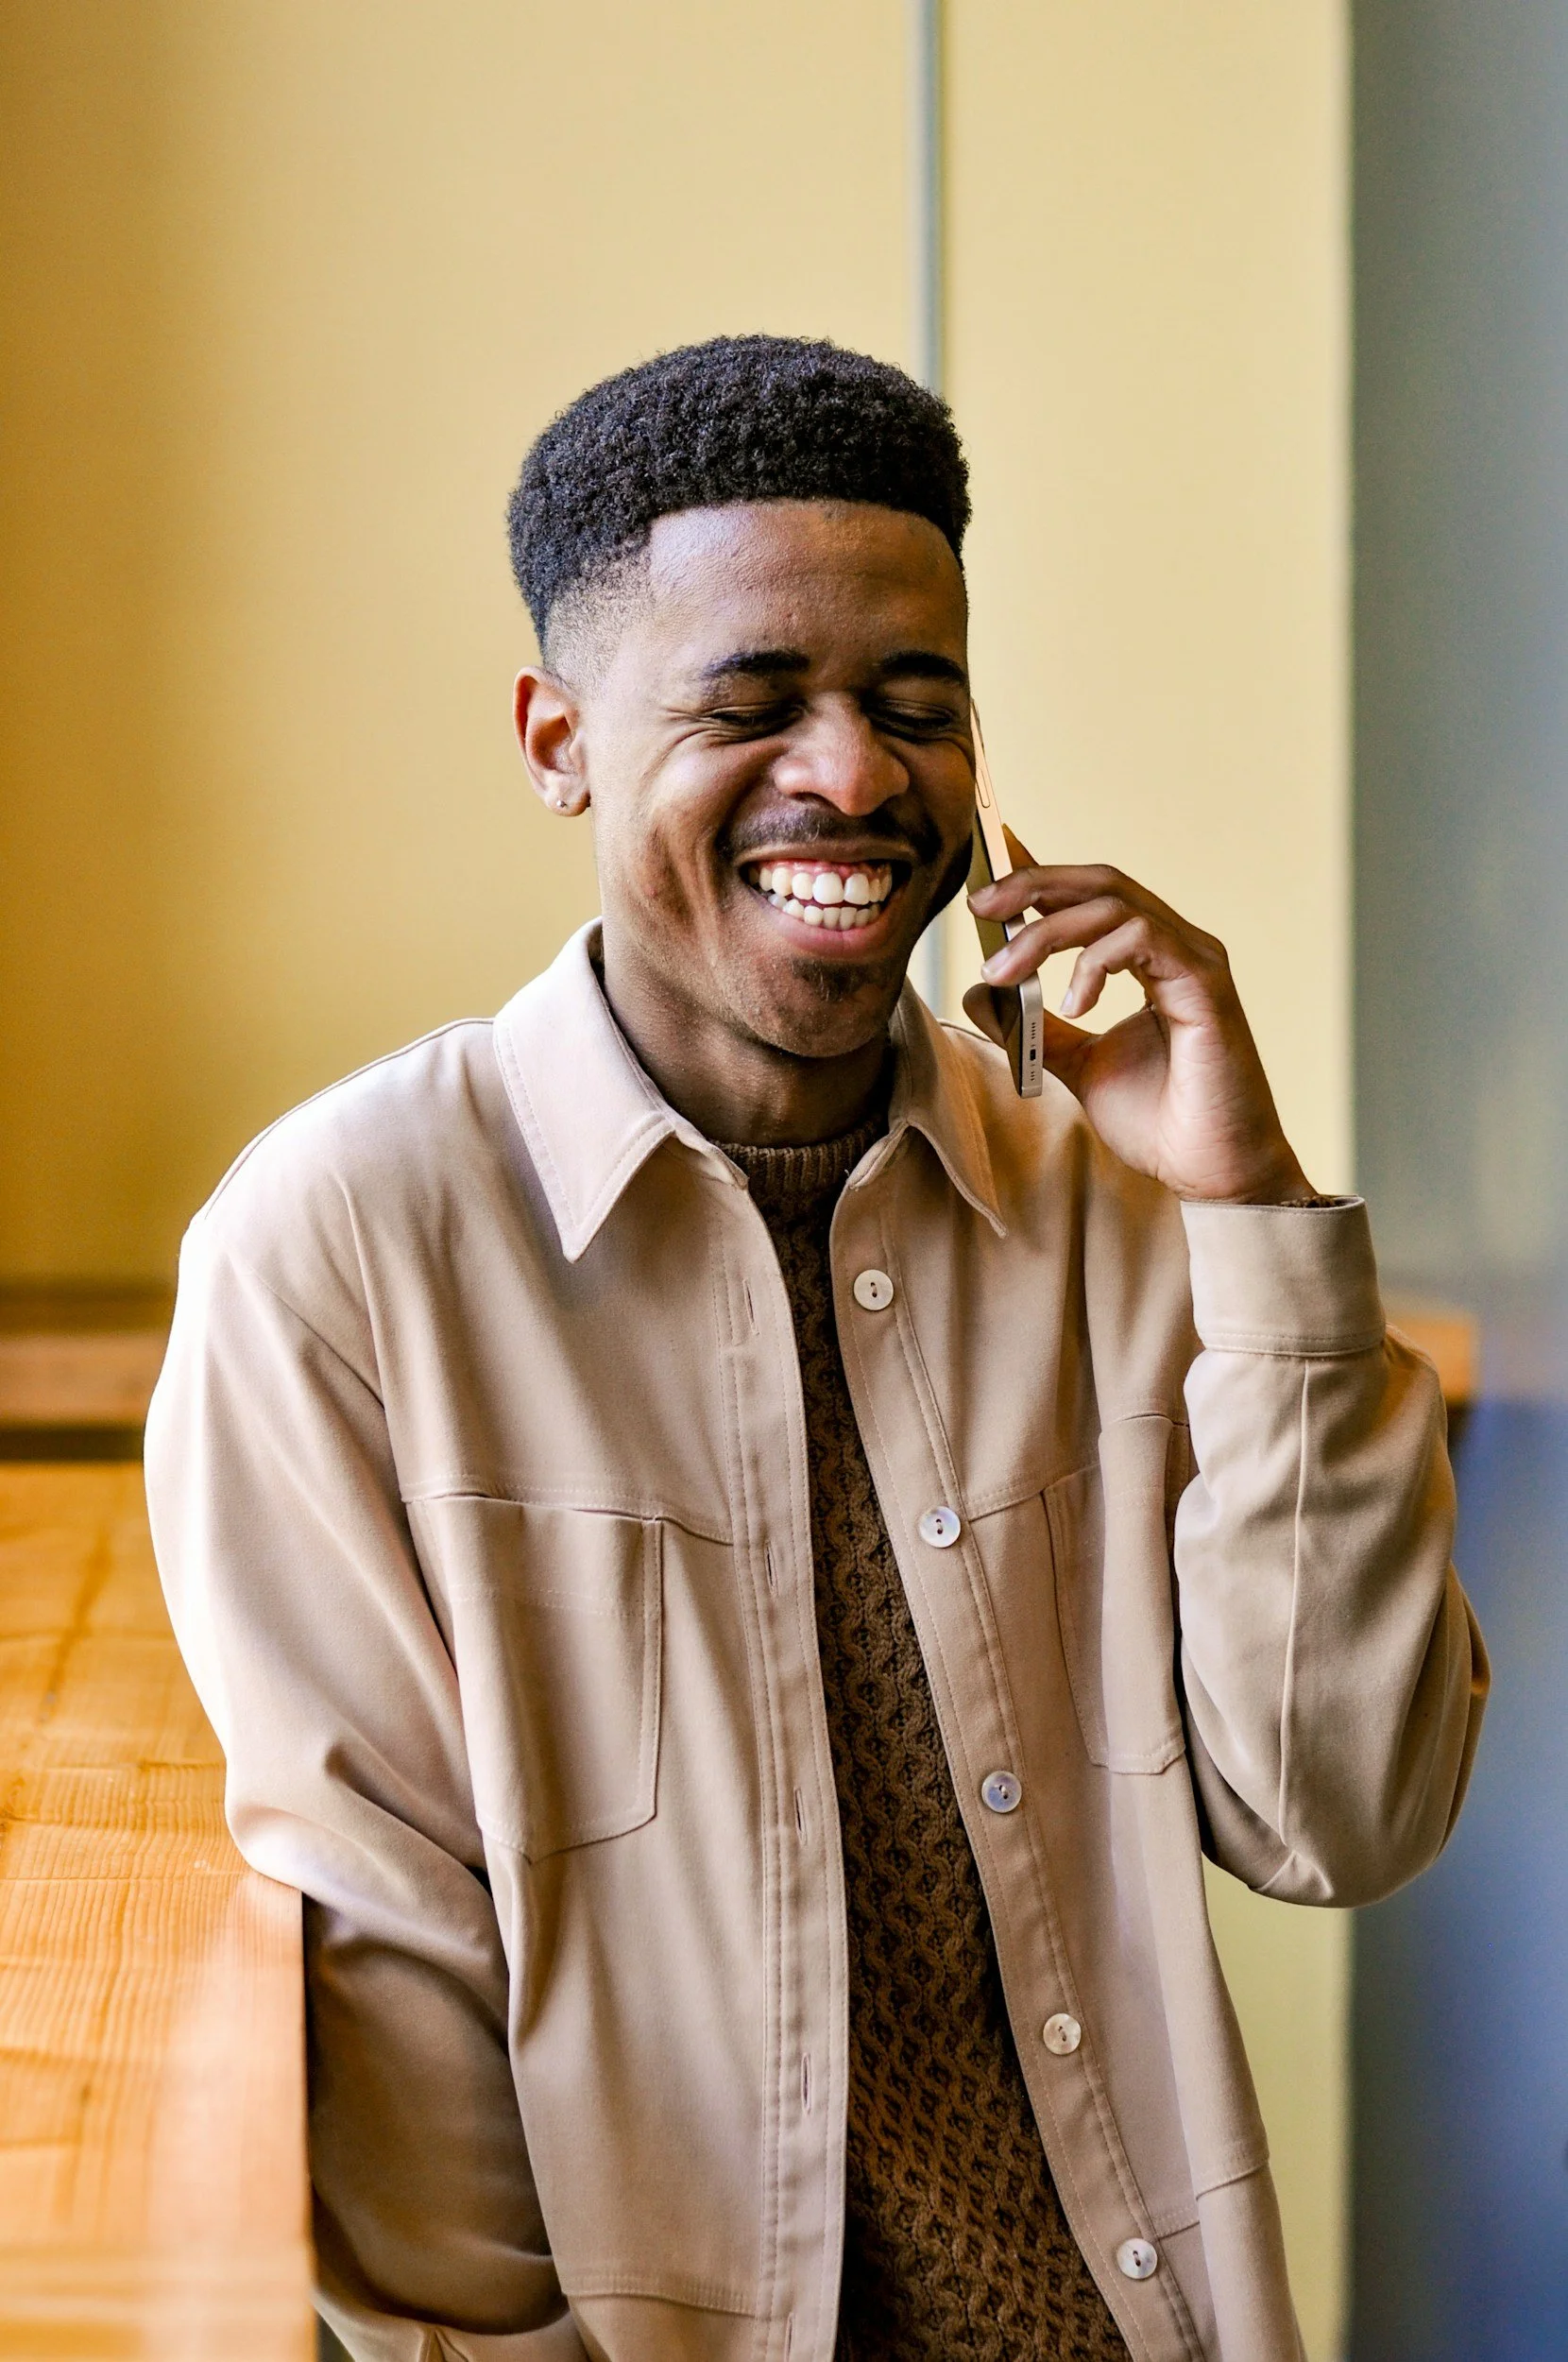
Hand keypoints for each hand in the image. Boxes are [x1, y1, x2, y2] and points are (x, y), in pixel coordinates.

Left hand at [964, 839, 1316, 1202]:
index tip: (988, 857)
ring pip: (1114, 904)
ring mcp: (1195, 961)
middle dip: (1033, 884)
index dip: (1041, 869)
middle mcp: (1176, 947)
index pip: (1091, 894)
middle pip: (1100, 882)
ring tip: (1004, 970)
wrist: (1210, 1171)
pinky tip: (1073, 1003)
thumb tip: (981, 990)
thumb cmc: (1161, 1121)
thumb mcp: (1078, 1065)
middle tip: (979, 906)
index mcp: (1151, 957)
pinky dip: (1094, 962)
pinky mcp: (1205, 985)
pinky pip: (1143, 939)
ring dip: (1046, 930)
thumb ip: (1036, 1026)